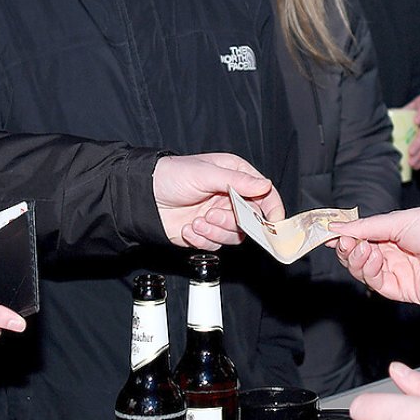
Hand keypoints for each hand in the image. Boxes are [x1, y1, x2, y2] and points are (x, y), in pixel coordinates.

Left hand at [153, 153, 279, 249]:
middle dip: (233, 222)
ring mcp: (219, 217)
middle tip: (213, 215)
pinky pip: (215, 245)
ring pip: (234, 237)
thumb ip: (236, 181)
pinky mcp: (206, 233)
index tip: (275, 222)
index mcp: (235, 176)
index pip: (265, 194)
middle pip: (251, 220)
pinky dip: (201, 239)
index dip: (273, 208)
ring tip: (197, 221)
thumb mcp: (205, 173)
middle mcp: (230, 198)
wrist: (144, 196)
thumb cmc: (171, 175)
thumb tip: (265, 185)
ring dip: (216, 232)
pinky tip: (187, 227)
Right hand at [330, 206, 419, 303]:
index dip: (345, 236)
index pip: (360, 238)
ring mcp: (398, 272)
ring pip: (364, 272)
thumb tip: (336, 226)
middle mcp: (393, 254)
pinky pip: (377, 284)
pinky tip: (373, 258)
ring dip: (357, 259)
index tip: (330, 233)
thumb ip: (365, 226)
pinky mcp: (403, 290)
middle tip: (343, 241)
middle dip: (348, 249)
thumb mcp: (397, 220)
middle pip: (358, 257)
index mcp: (392, 234)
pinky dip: (369, 272)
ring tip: (361, 249)